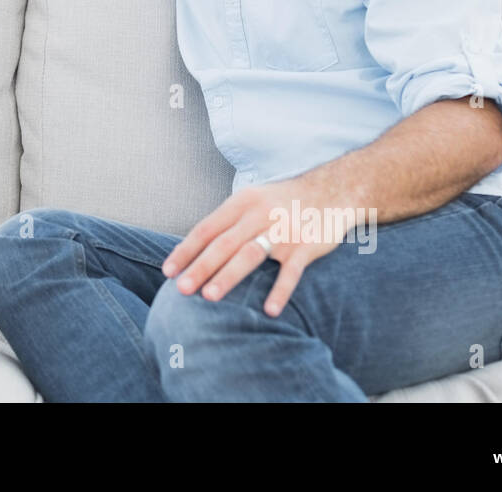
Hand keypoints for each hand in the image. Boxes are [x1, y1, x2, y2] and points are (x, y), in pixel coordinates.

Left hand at [160, 176, 350, 316]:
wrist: (333, 191)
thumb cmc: (282, 201)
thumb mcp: (252, 200)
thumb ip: (227, 221)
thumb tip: (194, 249)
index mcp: (242, 202)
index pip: (207, 228)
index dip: (186, 250)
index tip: (168, 271)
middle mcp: (260, 214)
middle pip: (224, 243)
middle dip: (200, 267)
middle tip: (182, 289)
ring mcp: (284, 230)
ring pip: (251, 254)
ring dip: (229, 276)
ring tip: (209, 297)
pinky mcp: (307, 246)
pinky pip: (291, 271)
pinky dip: (280, 291)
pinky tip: (269, 310)